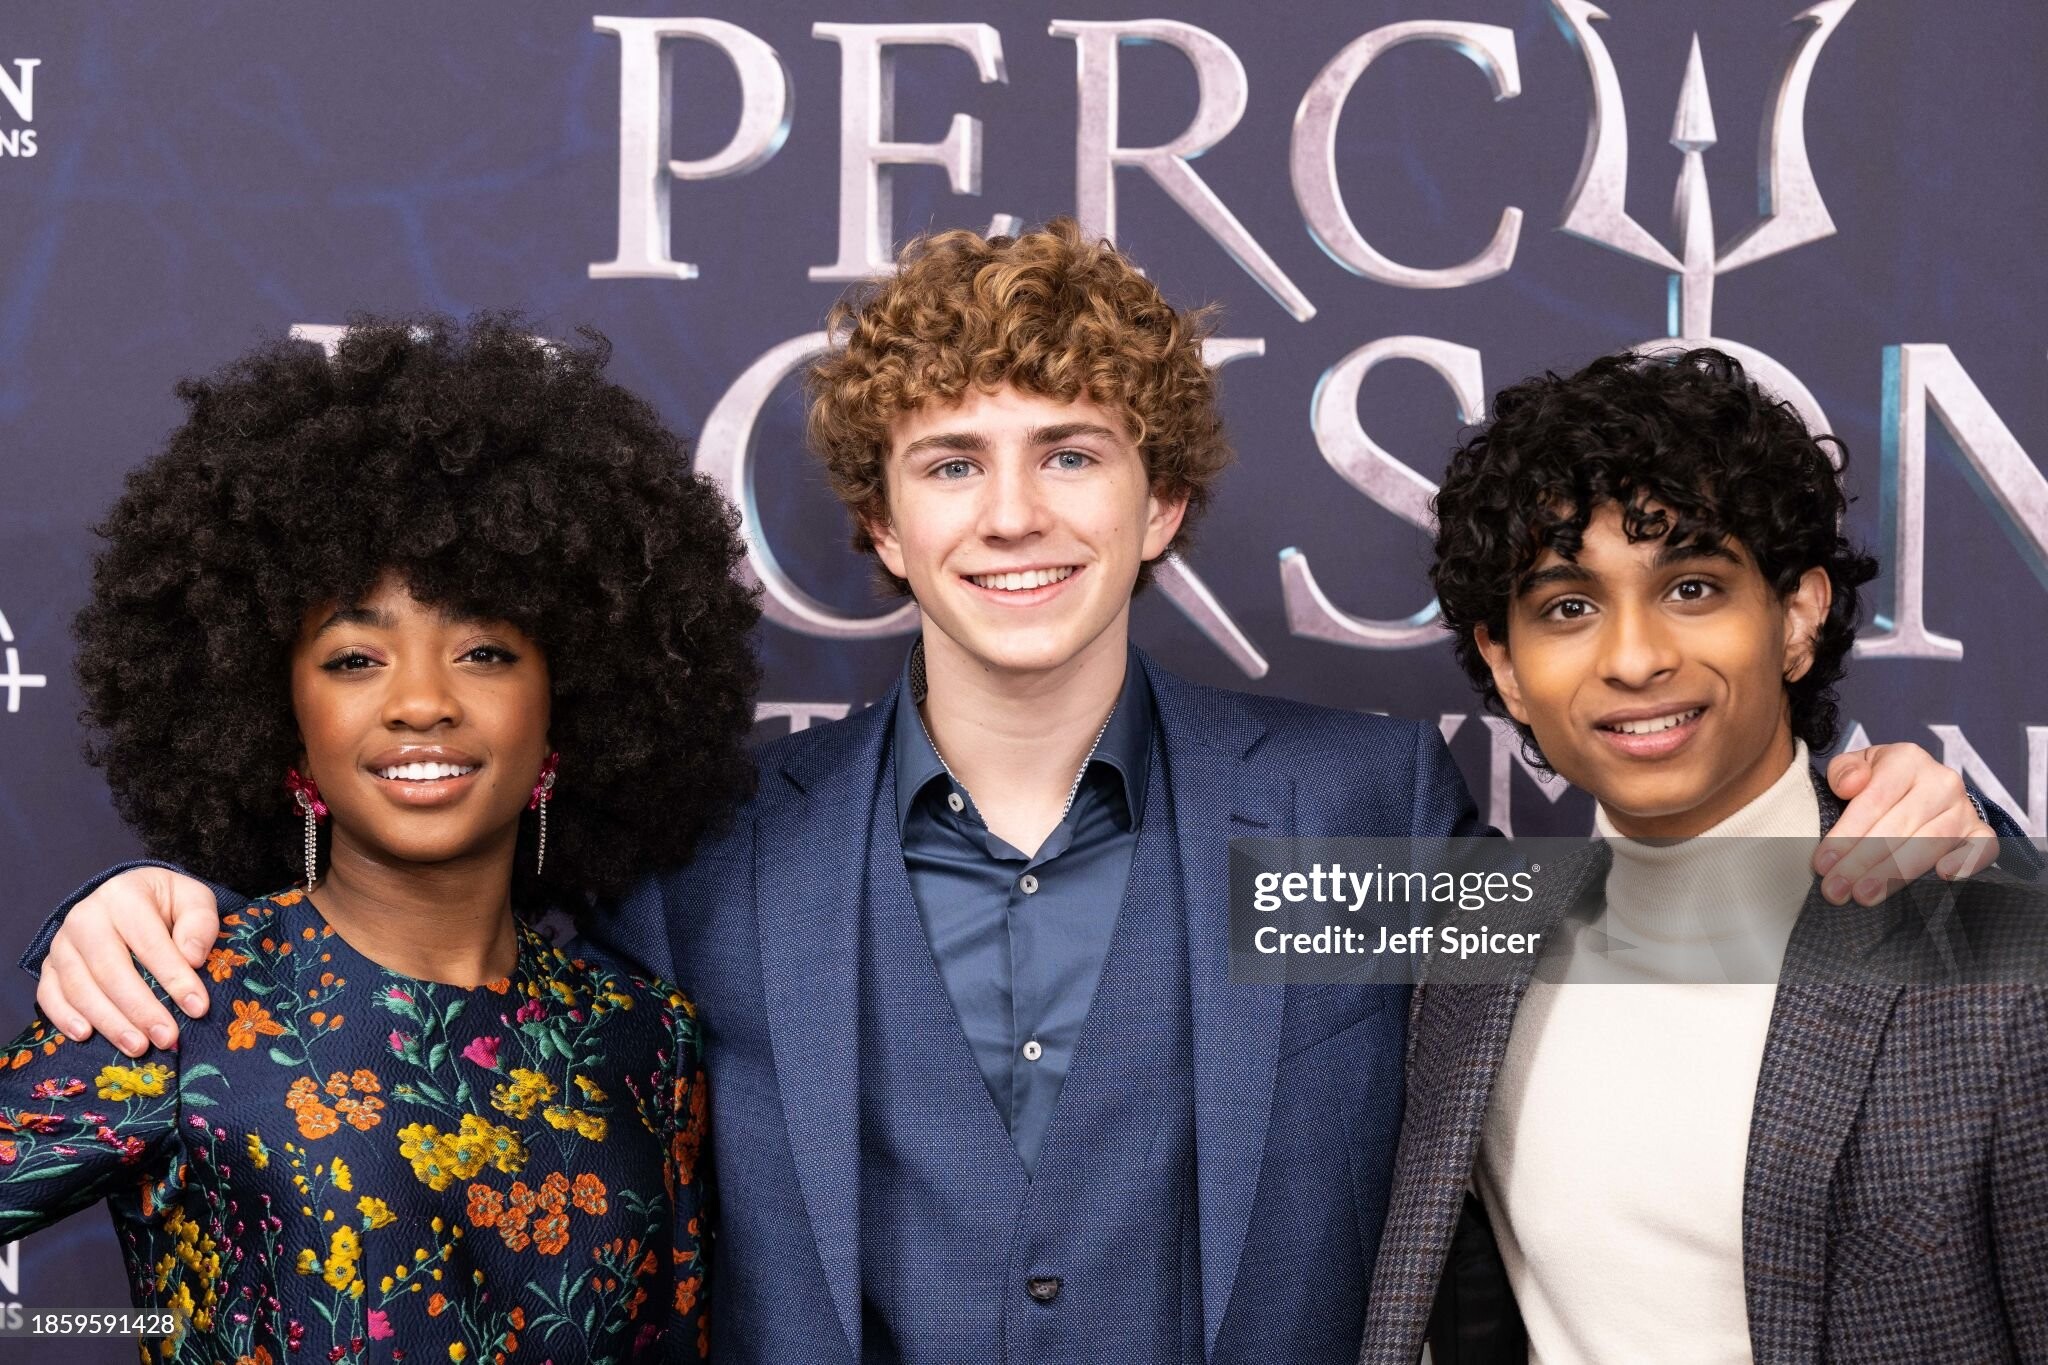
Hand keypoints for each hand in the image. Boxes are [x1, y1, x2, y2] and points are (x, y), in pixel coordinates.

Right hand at [36, 867, 220, 1056]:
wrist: (129, 897)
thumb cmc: (166, 904)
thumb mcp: (193, 900)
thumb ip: (199, 924)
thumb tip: (192, 958)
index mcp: (124, 896)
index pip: (149, 943)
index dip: (174, 977)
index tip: (197, 1007)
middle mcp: (86, 917)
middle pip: (110, 970)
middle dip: (140, 1009)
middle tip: (166, 1037)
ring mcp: (63, 943)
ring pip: (79, 987)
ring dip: (109, 1022)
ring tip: (138, 1046)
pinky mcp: (51, 965)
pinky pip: (49, 994)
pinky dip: (64, 1017)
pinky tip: (85, 1036)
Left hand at [1817, 744, 1996, 904]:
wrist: (1922, 789)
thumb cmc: (1880, 784)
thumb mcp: (1857, 768)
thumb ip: (1844, 772)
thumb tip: (1849, 785)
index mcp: (1906, 760)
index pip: (1873, 801)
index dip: (1846, 835)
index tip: (1823, 864)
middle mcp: (1940, 781)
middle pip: (1898, 826)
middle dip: (1862, 862)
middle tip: (1837, 889)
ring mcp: (1964, 808)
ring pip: (1931, 842)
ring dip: (1896, 873)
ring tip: (1866, 895)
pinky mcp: (1980, 832)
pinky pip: (1981, 848)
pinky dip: (1966, 861)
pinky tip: (1943, 876)